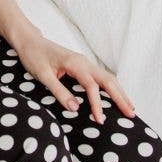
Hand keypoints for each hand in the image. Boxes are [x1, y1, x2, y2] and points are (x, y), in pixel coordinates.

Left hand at [15, 34, 135, 123]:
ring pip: (108, 78)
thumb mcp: (43, 75)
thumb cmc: (34, 56)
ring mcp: (86, 63)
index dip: (97, 104)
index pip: (92, 86)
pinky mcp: (83, 66)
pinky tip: (117, 97)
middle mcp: (85, 62)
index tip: (100, 120)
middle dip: (121, 97)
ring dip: (120, 92)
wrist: (30, 41)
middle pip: (108, 80)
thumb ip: (59, 91)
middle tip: (131, 114)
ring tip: (130, 108)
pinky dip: (112, 88)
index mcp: (75, 63)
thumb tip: (75, 108)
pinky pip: (102, 78)